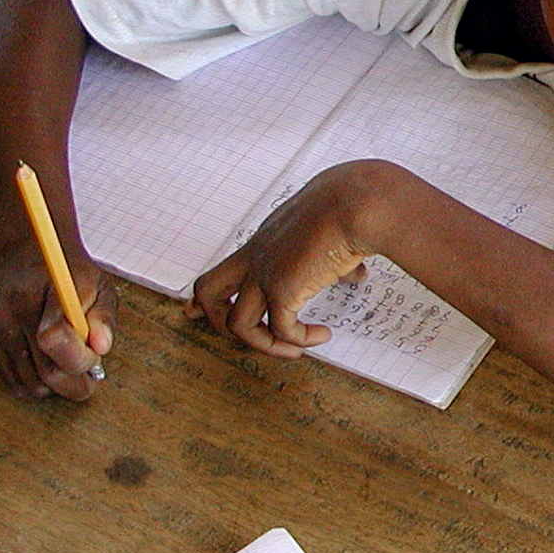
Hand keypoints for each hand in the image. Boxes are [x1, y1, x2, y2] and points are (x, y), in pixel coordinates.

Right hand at [0, 243, 116, 399]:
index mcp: (50, 291)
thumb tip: (101, 348)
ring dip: (55, 386)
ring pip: (28, 384)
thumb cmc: (71, 276)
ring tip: (69, 366)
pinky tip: (48, 365)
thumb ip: (103, 317)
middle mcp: (17, 309)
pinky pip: (12, 381)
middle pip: (45, 372)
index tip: (95, 357)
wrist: (28, 256)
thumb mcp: (98, 286)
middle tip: (91, 380)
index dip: (80, 358)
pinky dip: (34, 383)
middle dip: (74, 383)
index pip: (55, 338)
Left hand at [188, 162, 379, 356]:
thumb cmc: (349, 207)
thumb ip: (334, 256)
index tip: (197, 312)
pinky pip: (281, 331)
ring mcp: (265, 272)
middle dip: (217, 321)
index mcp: (265, 240)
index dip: (210, 297)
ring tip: (296, 349)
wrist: (356, 203)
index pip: (223, 269)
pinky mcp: (283, 288)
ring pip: (238, 324)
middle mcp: (257, 256)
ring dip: (266, 345)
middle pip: (209, 292)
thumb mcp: (331, 232)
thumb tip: (353, 274)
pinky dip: (300, 340)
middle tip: (248, 339)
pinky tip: (321, 335)